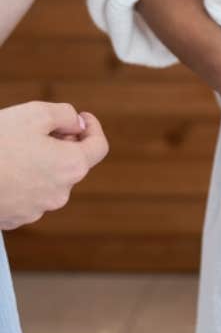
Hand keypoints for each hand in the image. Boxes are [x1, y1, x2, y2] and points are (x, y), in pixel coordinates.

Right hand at [0, 102, 108, 229]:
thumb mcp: (36, 113)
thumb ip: (66, 115)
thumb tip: (78, 125)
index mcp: (71, 166)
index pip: (99, 147)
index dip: (93, 128)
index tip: (80, 119)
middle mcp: (59, 193)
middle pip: (73, 164)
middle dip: (64, 144)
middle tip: (42, 130)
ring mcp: (36, 210)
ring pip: (50, 180)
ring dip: (43, 163)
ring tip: (16, 149)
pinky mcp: (14, 219)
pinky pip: (29, 195)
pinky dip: (24, 180)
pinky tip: (5, 169)